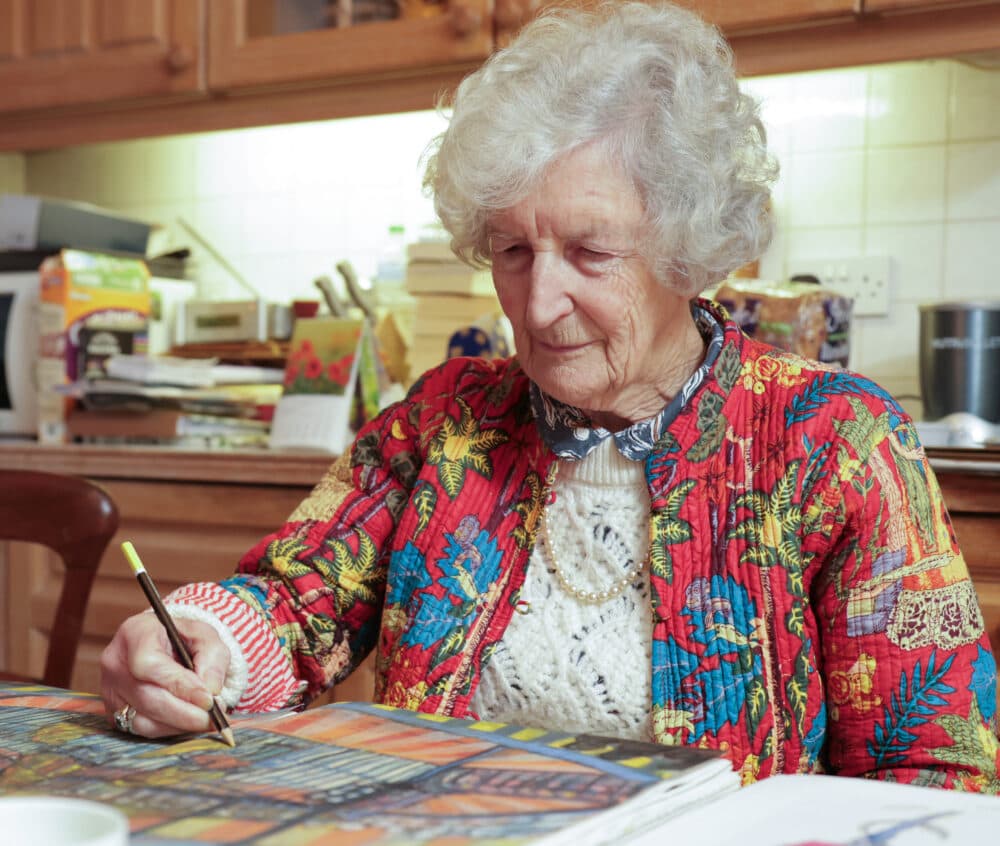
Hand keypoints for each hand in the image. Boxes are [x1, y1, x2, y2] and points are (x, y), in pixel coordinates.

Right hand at [100, 611, 229, 738]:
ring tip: (204, 720)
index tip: (207, 699)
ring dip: (177, 725)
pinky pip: (139, 729)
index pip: (149, 664)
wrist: (162, 644)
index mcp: (135, 633)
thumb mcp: (205, 635)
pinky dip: (167, 729)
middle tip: (212, 718)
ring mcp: (109, 689)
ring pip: (141, 719)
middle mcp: (115, 661)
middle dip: (183, 713)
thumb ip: (212, 657)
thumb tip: (211, 690)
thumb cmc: (183, 638)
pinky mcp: (112, 710)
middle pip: (145, 696)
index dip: (179, 685)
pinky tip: (186, 722)